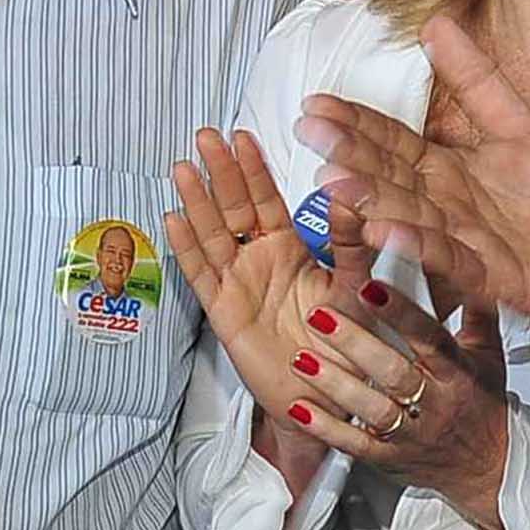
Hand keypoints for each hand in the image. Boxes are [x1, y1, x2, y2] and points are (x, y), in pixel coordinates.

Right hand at [164, 128, 365, 465]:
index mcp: (289, 249)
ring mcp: (237, 285)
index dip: (252, 169)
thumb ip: (352, 241)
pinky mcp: (224, 313)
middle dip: (219, 172)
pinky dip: (187, 248)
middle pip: (233, 208)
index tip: (241, 136)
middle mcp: (259, 262)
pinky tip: (173, 219)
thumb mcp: (356, 284)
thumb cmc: (345, 340)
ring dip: (196, 201)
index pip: (266, 200)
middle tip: (205, 136)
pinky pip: (201, 276)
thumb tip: (351, 192)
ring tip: (183, 167)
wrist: (330, 393)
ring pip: (212, 235)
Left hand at [276, 275, 511, 529]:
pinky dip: (326, 428)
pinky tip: (300, 408)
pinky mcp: (390, 458)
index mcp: (458, 373)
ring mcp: (412, 434)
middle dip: (355, 342)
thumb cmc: (483, 403)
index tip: (371, 288)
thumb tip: (466, 264)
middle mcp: (436, 403)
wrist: (487, 468)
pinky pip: (356, 445)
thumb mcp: (488, 354)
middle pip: (394, 372)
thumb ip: (475, 310)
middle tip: (320, 315)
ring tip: (302, 359)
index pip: (430, 339)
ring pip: (372, 410)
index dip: (401, 313)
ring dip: (335, 384)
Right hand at [297, 15, 529, 362]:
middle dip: (348, 153)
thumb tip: (435, 22)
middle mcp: (443, 205)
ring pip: (408, 215)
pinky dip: (418, 244)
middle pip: (388, 175)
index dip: (355, 122)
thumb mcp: (520, 128)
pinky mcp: (487, 276)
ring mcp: (461, 242)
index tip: (316, 103)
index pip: (391, 141)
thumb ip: (476, 81)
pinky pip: (448, 257)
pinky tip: (387, 228)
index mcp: (446, 170)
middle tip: (309, 132)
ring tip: (334, 178)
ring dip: (370, 198)